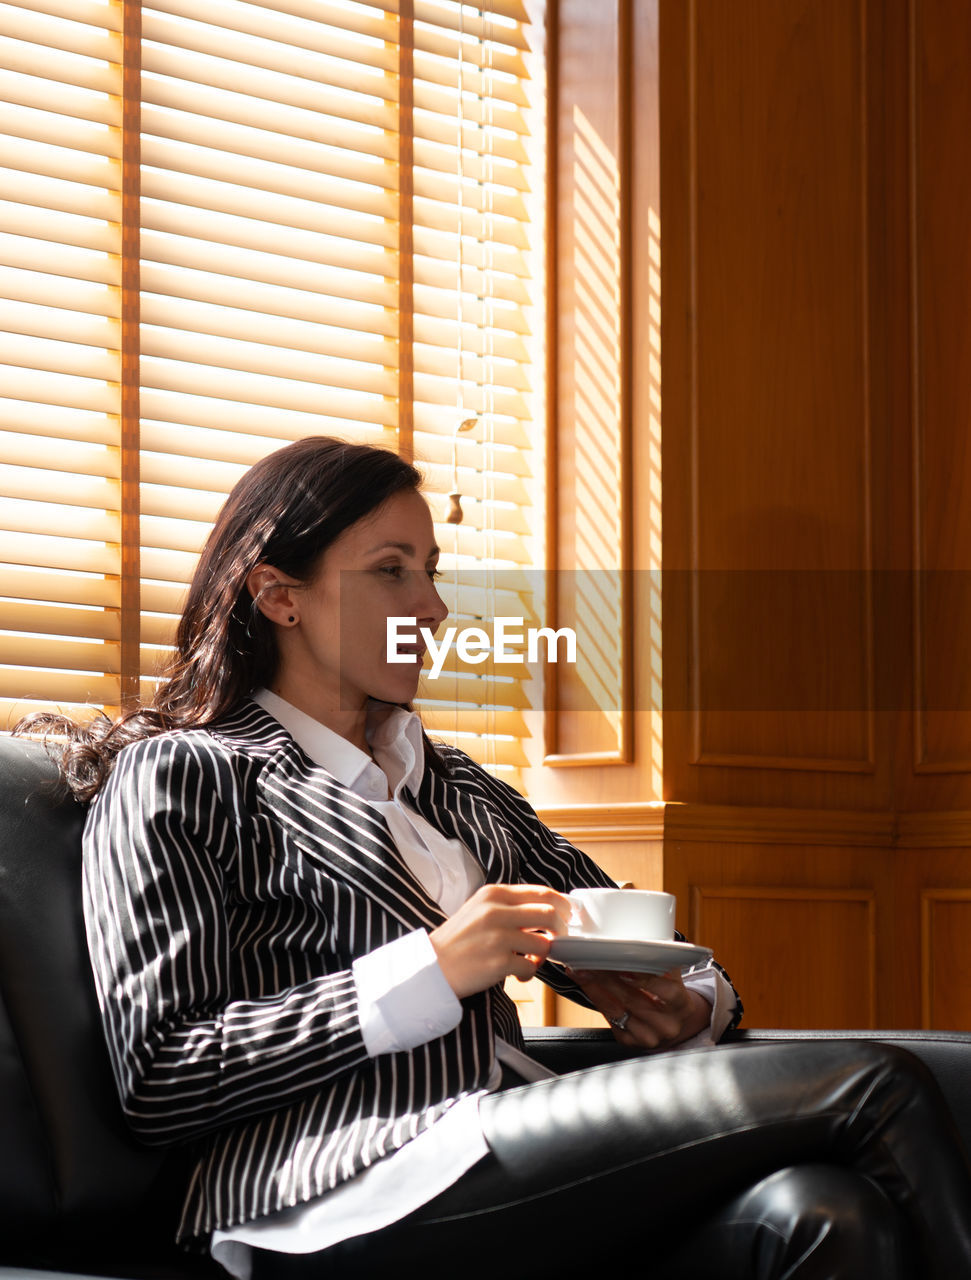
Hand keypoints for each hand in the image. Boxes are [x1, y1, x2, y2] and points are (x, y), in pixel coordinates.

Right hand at [430, 883, 571, 999]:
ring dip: (542, 955)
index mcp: (493, 894)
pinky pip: (530, 967)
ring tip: (530, 960)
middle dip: (560, 929)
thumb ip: (507, 906)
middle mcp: (496, 912)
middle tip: (557, 939)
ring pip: (544, 943)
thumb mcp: (478, 909)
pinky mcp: (498, 962)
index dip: (561, 904)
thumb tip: (544, 910)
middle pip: (549, 914)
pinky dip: (529, 973)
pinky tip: (518, 975)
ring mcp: (498, 937)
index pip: (540, 892)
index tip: (568, 914)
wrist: (430, 968)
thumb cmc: (456, 941)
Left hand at [568, 967, 711, 1050]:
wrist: (674, 1024)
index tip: (626, 966)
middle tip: (590, 960)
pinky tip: (586, 985)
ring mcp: (647, 1036)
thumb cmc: (668, 992)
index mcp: (681, 1005)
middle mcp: (666, 1024)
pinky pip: (608, 1019)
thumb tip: (637, 940)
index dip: (645, 980)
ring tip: (581, 970)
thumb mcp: (672, 978)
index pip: (666, 992)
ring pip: (616, 1009)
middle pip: (634, 999)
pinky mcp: (630, 1042)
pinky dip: (595, 998)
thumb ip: (660, 963)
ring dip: (595, 987)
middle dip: (608, 977)